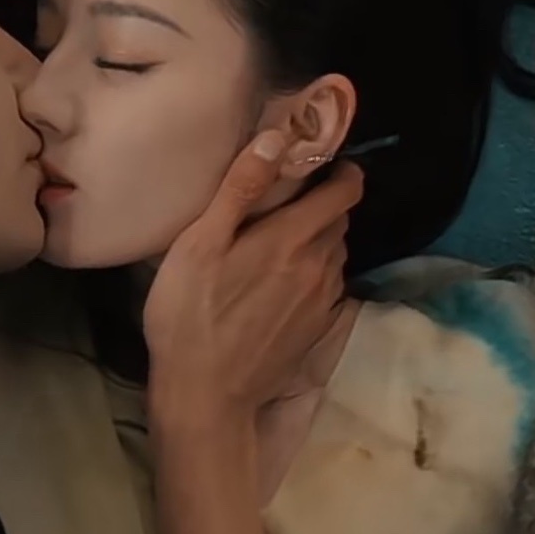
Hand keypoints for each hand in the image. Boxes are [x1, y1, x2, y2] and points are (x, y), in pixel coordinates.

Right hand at [142, 130, 362, 441]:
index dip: (337, 170)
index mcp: (293, 238)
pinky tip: (277, 285)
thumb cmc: (189, 316)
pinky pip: (327, 288)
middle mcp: (320, 267)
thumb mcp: (199, 245)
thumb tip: (277, 137)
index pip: (345, 189)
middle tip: (282, 202)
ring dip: (316, 241)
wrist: (205, 397)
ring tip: (276, 244)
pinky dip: (312, 275)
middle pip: (340, 221)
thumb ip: (239, 189)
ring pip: (334, 254)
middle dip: (321, 204)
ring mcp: (323, 302)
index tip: (314, 163)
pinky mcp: (316, 331)